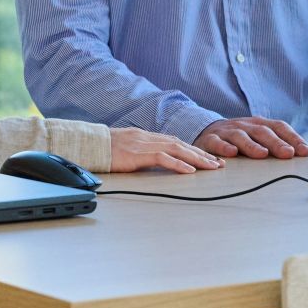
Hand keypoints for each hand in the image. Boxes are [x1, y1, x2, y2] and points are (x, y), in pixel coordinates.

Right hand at [107, 128, 224, 173]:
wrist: (87, 145)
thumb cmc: (104, 150)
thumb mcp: (128, 150)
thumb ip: (143, 153)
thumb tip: (157, 161)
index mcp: (147, 137)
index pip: (177, 142)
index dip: (194, 150)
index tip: (209, 159)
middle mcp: (149, 137)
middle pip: (182, 144)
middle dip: (202, 154)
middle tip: (219, 164)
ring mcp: (143, 144)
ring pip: (177, 149)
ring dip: (196, 158)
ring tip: (211, 167)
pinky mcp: (137, 153)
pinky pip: (162, 157)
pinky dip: (178, 163)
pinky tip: (190, 170)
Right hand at [193, 117, 307, 158]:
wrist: (207, 130)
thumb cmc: (238, 137)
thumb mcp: (258, 136)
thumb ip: (277, 143)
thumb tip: (302, 153)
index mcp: (259, 123)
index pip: (279, 127)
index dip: (292, 138)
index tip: (304, 151)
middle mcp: (245, 125)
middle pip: (262, 132)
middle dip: (276, 143)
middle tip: (288, 153)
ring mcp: (228, 131)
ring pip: (241, 136)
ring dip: (252, 145)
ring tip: (262, 154)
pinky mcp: (211, 139)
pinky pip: (217, 142)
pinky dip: (224, 147)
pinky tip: (231, 153)